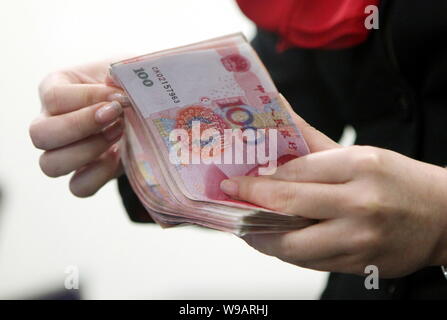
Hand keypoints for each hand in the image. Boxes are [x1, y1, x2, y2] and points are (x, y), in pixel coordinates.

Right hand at [30, 59, 128, 196]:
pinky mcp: (85, 175)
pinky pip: (78, 187)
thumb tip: (116, 86)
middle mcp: (50, 122)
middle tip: (117, 116)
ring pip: (50, 165)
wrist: (149, 107)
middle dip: (80, 126)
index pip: (54, 98)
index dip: (88, 98)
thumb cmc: (132, 83)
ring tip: (119, 133)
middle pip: (39, 135)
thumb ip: (120, 76)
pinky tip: (119, 155)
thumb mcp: (126, 72)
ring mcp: (64, 152)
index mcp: (54, 89)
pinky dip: (100, 175)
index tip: (121, 97)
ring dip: (88, 151)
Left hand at [220, 96, 446, 276]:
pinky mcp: (359, 264)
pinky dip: (285, 252)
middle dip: (250, 202)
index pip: (295, 172)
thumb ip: (312, 140)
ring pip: (293, 244)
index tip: (236, 179)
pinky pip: (309, 262)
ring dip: (261, 236)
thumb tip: (278, 114)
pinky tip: (273, 241)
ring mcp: (360, 238)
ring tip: (245, 226)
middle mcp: (360, 202)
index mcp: (359, 166)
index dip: (259, 178)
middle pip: (289, 205)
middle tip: (230, 197)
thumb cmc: (397, 181)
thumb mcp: (359, 154)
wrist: (441, 216)